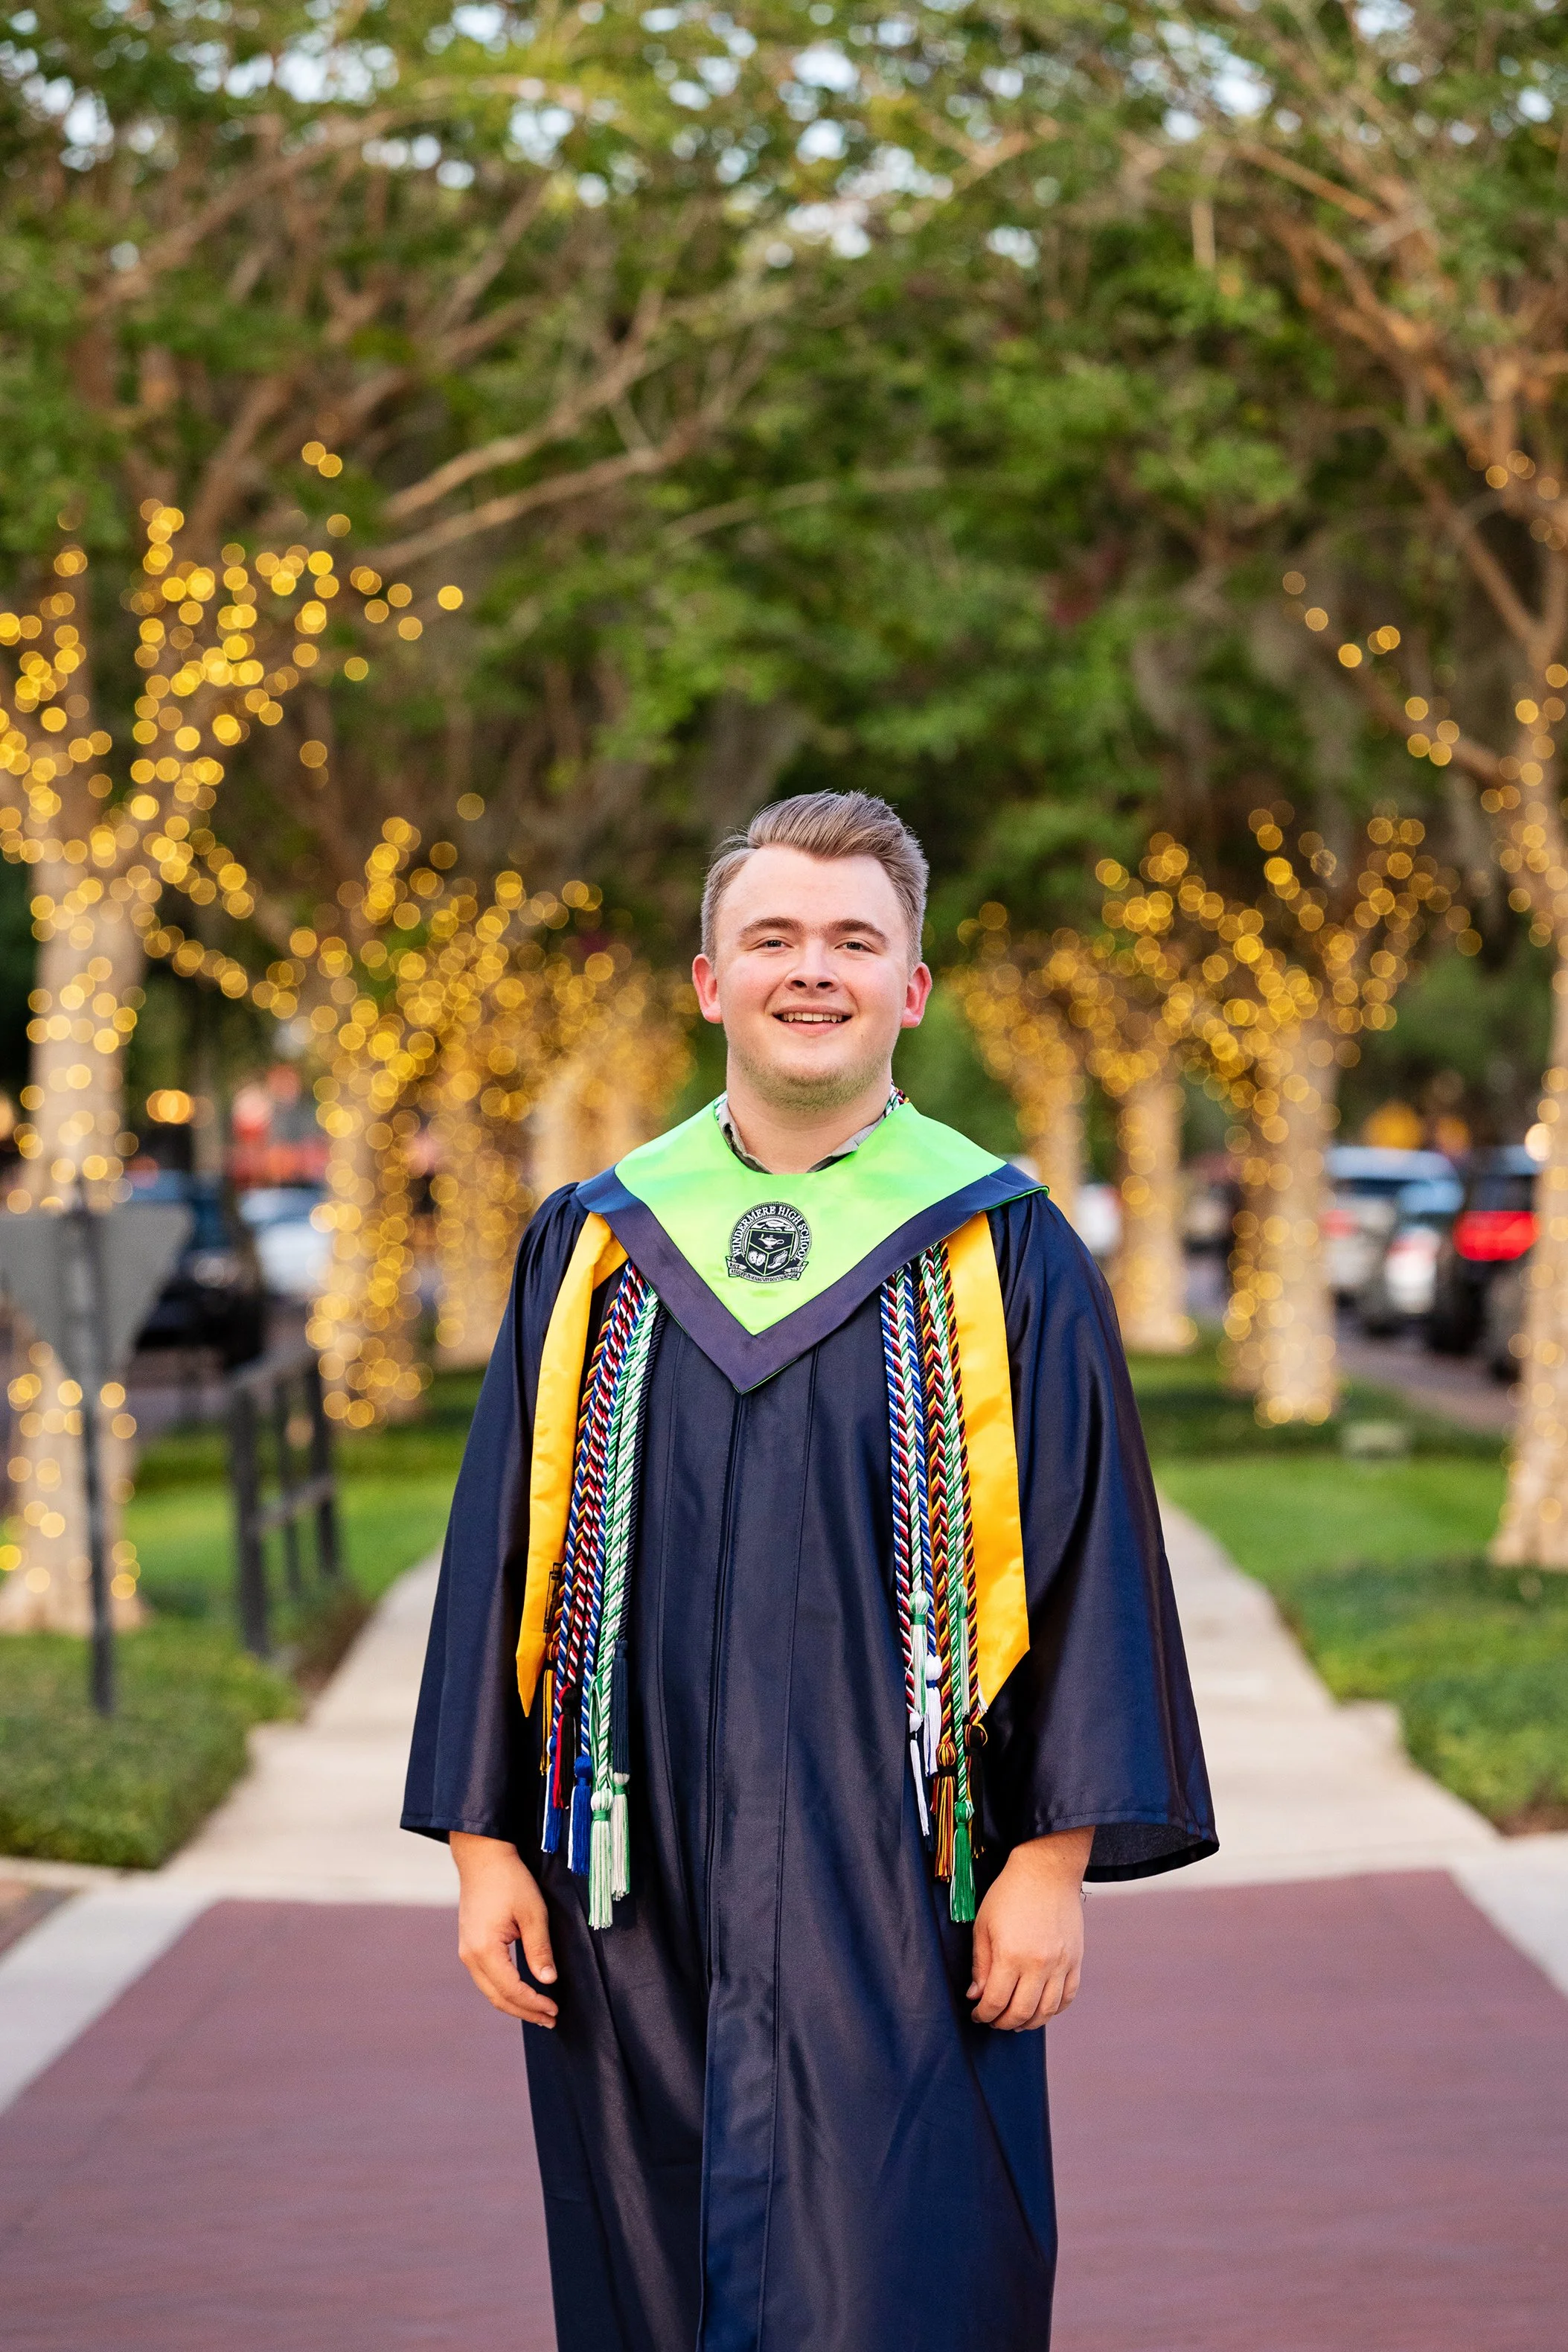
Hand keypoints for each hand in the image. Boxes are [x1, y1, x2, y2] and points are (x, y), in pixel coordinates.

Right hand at [450, 1831, 557, 2027]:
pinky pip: (486, 1978)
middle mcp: (469, 1956)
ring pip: (490, 1990)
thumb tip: (548, 1981)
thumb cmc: (510, 1879)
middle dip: (525, 2011)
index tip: (554, 2010)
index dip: (534, 2003)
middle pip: (497, 1997)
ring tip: (539, 2011)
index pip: (511, 1990)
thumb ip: (540, 1949)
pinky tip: (521, 1991)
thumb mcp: (533, 1913)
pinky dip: (504, 1989)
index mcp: (484, 1950)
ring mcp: (466, 1951)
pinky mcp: (469, 1945)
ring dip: (514, 2003)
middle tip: (550, 2019)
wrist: (482, 1856)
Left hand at [968, 1826, 1093, 2030]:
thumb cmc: (1010, 1893)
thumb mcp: (983, 1925)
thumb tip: (976, 1995)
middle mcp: (1038, 1964)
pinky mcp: (1075, 1960)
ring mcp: (1061, 1964)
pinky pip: (1067, 1997)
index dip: (983, 2014)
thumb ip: (980, 1964)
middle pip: (1021, 2013)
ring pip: (1046, 2011)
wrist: (1047, 1870)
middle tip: (993, 2020)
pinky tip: (1041, 2009)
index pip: (996, 2002)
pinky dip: (1054, 2010)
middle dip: (1002, 2023)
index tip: (977, 2014)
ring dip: (1029, 2022)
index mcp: (1011, 1955)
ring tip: (1016, 2020)